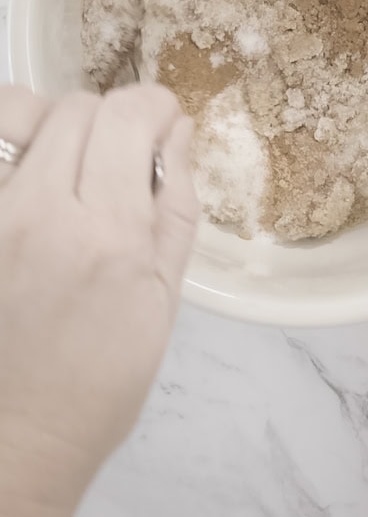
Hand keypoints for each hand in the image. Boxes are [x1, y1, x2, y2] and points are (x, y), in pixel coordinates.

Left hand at [0, 84, 197, 516]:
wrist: (18, 435)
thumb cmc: (102, 377)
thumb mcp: (164, 296)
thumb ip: (176, 204)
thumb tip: (178, 133)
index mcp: (107, 234)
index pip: (128, 117)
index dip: (155, 104)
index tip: (164, 122)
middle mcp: (40, 212)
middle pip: (78, 107)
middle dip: (114, 118)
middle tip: (122, 155)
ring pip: (18, 109)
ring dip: (56, 121)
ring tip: (70, 157)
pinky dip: (14, 142)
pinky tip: (31, 173)